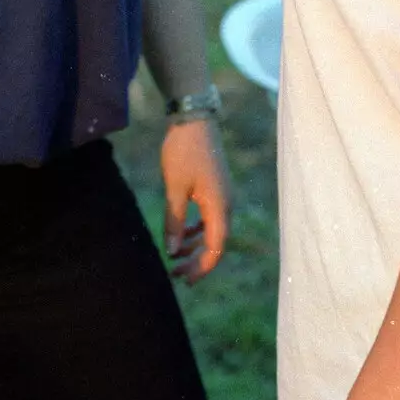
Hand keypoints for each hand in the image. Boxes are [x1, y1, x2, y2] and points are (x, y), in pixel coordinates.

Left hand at [160, 117, 230, 283]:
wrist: (193, 118)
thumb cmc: (183, 151)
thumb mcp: (174, 188)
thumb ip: (174, 221)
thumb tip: (173, 253)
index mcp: (219, 206)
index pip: (216, 248)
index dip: (202, 268)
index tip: (184, 280)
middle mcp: (226, 204)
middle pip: (216, 243)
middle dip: (197, 262)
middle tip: (175, 274)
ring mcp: (222, 195)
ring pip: (213, 231)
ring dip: (196, 247)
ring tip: (176, 258)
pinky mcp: (215, 188)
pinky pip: (210, 218)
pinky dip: (197, 230)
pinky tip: (183, 234)